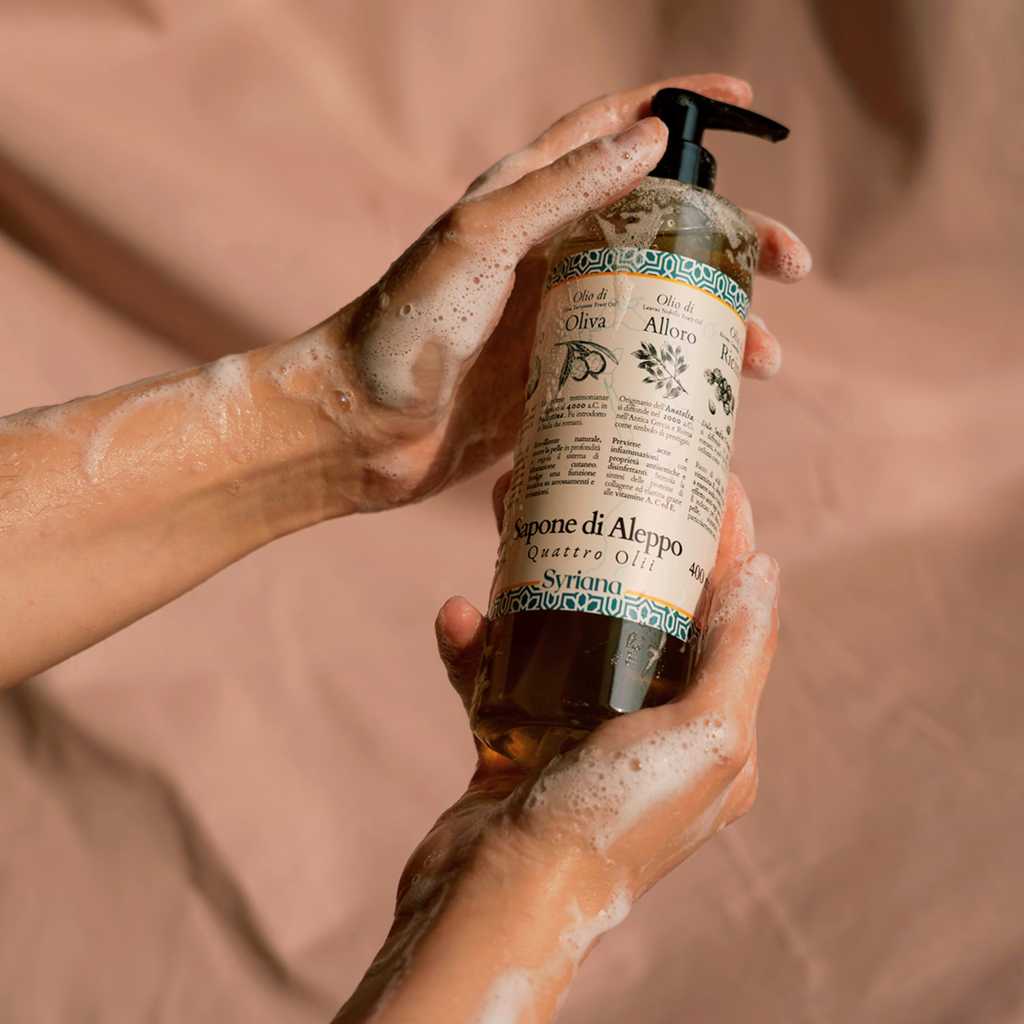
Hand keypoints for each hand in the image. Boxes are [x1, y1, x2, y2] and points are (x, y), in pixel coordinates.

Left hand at [314, 74, 809, 511]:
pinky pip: (629, 367)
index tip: (748, 108)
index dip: (683, 109)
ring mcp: (555, 320)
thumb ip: (559, 189)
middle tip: (789, 268)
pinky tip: (708, 398)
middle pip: (660, 227)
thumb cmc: (400, 329)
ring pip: (656, 304)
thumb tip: (651, 138)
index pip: (615, 131)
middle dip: (731, 239)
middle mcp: (548, 254)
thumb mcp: (477, 242)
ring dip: (714, 323)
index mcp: (527, 200)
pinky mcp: (555, 381)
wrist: (356, 430)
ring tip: (759, 360)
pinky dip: (673, 375)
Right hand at [337, 473, 778, 1021]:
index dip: (725, 542)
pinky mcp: (521, 740)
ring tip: (511, 516)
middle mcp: (654, 730)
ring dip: (537, 575)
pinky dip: (478, 646)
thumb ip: (738, 655)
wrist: (494, 904)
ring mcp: (583, 734)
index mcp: (714, 733)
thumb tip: (768, 569)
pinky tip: (457, 617)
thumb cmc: (606, 826)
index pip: (730, 614)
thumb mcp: (703, 739)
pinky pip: (503, 672)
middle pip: (644, 608)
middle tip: (595, 480)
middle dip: (621, 540)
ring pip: (567, 628)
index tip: (710, 477)